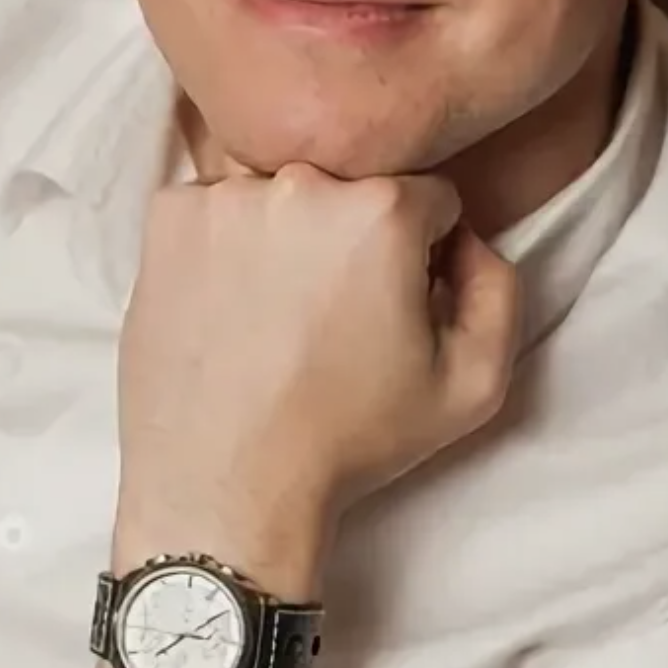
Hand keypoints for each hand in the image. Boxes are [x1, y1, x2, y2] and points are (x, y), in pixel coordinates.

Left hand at [111, 164, 519, 596]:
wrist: (225, 486)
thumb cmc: (349, 439)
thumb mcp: (473, 383)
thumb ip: (498, 287)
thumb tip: (468, 238)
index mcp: (381, 209)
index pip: (427, 196)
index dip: (423, 252)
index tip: (394, 302)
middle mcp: (301, 181)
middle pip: (350, 187)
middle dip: (353, 236)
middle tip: (332, 313)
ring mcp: (225, 194)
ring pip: (282, 192)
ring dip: (288, 231)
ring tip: (275, 310)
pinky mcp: (169, 216)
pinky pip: (216, 205)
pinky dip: (225, 242)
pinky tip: (228, 303)